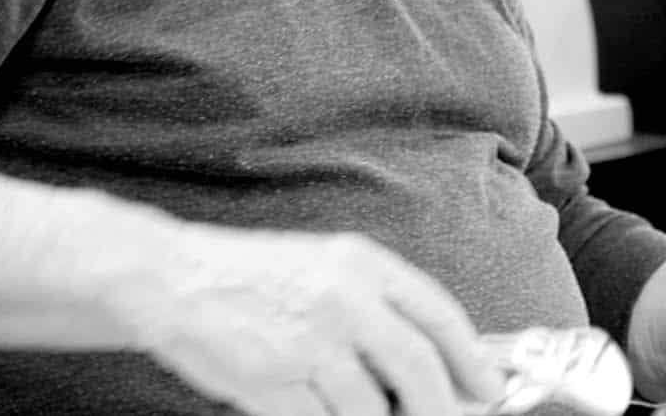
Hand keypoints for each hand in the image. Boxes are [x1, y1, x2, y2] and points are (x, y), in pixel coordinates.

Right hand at [128, 222, 505, 415]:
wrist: (175, 279)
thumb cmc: (257, 277)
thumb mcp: (326, 268)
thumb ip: (382, 306)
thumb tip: (442, 364)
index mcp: (360, 263)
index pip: (438, 315)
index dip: (472, 361)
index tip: (490, 391)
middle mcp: (341, 298)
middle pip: (418, 370)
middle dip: (440, 409)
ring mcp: (306, 341)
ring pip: (372, 410)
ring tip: (356, 408)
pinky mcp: (272, 380)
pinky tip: (313, 408)